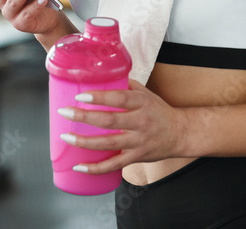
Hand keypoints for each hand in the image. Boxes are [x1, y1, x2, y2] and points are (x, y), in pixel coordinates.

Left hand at [58, 78, 190, 173]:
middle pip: (110, 121)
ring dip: (85, 142)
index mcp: (142, 103)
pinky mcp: (137, 157)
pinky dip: (96, 168)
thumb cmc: (159, 111)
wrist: (180, 133)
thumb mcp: (146, 94)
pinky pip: (114, 165)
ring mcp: (139, 141)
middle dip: (85, 116)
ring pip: (109, 144)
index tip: (81, 95)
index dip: (100, 97)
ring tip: (67, 136)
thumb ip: (126, 86)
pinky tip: (79, 166)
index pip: (120, 98)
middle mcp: (141, 122)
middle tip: (65, 112)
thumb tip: (102, 76)